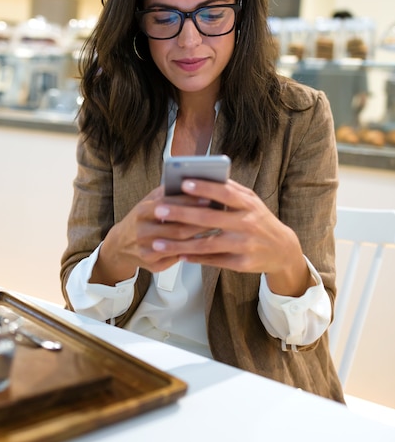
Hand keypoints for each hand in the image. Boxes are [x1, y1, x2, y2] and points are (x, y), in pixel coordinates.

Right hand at [89, 185, 214, 285]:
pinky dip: (192, 250)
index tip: (209, 197)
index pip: (170, 204)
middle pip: (178, 227)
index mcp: (142, 211)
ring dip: (199, 236)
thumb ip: (167, 192)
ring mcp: (146, 250)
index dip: (191, 201)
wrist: (120, 245)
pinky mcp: (152, 265)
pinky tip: (205, 244)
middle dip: (201, 221)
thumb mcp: (148, 201)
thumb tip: (192, 181)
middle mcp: (142, 231)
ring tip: (216, 228)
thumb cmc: (141, 218)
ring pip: (179, 244)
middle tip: (219, 215)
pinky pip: (177, 258)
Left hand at [152, 178, 313, 296]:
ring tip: (158, 243)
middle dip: (181, 214)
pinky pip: (213, 261)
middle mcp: (247, 224)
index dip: (204, 188)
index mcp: (248, 204)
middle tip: (159, 210)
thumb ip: (230, 190)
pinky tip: (178, 255)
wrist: (282, 249)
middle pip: (209, 218)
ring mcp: (244, 245)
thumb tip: (203, 177)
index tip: (183, 183)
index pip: (224, 193)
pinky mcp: (241, 264)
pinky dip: (194, 258)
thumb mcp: (251, 201)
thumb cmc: (259, 219)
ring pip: (206, 244)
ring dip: (180, 244)